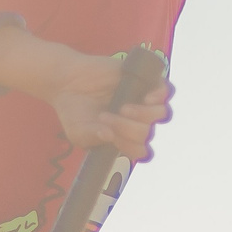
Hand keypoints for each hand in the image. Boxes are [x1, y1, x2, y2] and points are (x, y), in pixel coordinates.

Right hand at [46, 52, 173, 160]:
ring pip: (161, 114)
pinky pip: (165, 90)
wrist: (66, 81)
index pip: (141, 150)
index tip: (113, 140)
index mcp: (125, 138)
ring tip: (123, 108)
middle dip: (127, 128)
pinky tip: (146, 98)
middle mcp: (137, 121)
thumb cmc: (73, 111)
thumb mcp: (77, 132)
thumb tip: (109, 135)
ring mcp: (142, 100)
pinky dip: (159, 96)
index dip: (130, 147)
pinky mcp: (144, 80)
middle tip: (104, 117)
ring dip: (144, 115)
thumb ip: (91, 137)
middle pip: (148, 132)